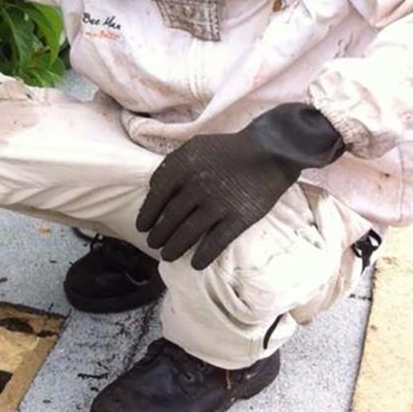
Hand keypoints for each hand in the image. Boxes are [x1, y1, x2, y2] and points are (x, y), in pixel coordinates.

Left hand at [136, 104, 343, 269]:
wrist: (270, 150)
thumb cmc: (228, 148)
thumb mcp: (193, 147)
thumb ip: (171, 165)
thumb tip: (153, 188)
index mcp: (181, 169)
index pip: (156, 198)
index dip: (148, 216)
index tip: (142, 227)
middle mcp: (195, 188)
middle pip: (170, 219)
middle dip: (159, 236)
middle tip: (154, 244)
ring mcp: (217, 204)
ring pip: (188, 233)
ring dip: (175, 248)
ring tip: (168, 256)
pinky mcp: (239, 218)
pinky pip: (216, 242)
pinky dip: (204, 255)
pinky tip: (196, 264)